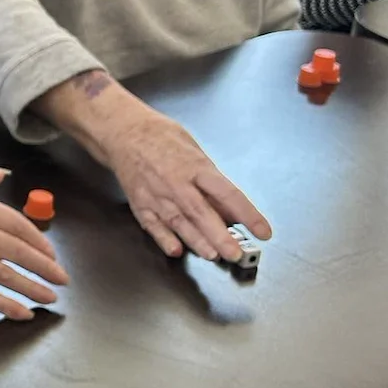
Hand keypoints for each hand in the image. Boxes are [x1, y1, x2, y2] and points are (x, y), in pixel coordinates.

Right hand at [0, 170, 69, 318]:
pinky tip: (21, 312)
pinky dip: (4, 304)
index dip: (36, 239)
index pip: (14, 223)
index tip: (49, 251)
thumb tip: (1, 175)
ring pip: (4, 272)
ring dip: (31, 286)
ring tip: (49, 296)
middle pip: (15, 249)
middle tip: (60, 277)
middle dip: (43, 265)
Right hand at [102, 106, 269, 262]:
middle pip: (201, 213)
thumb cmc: (162, 138)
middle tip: (236, 253)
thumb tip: (230, 210)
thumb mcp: (195, 151)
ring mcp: (156, 195)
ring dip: (197, 241)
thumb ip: (211, 181)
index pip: (228, 193)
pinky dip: (163, 239)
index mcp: (195, 167)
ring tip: (213, 255)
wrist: (124, 132)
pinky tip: (175, 250)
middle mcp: (176, 182)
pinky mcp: (140, 204)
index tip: (263, 231)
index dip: (248, 214)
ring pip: (179, 223)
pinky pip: (153, 225)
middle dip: (220, 236)